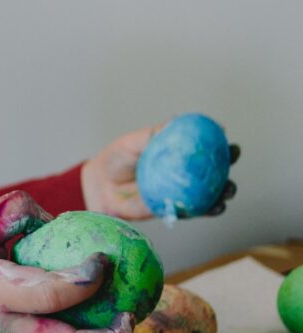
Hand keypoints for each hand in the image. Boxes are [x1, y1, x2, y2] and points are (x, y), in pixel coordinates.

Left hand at [81, 124, 239, 219]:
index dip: (218, 141)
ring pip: (210, 192)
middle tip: (231, 159)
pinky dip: (208, 210)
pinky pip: (195, 210)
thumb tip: (176, 121)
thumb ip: (155, 134)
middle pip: (213, 168)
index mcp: (175, 152)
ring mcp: (179, 191)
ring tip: (228, 189)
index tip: (225, 135)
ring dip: (224, 191)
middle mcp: (182, 171)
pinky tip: (215, 207)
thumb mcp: (134, 141)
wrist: (100, 186)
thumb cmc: (117, 159)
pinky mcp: (174, 209)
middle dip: (228, 165)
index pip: (203, 145)